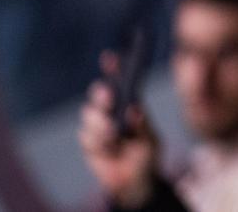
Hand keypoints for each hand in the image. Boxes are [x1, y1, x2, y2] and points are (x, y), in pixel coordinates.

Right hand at [77, 51, 158, 207]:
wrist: (135, 182)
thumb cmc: (146, 155)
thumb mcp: (151, 141)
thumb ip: (143, 126)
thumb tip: (134, 110)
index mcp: (129, 104)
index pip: (120, 82)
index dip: (114, 68)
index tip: (110, 57)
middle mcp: (111, 110)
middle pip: (100, 93)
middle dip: (102, 93)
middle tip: (109, 96)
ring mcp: (98, 126)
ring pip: (90, 114)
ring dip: (101, 124)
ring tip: (113, 135)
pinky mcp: (89, 142)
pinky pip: (86, 136)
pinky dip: (97, 142)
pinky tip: (108, 149)